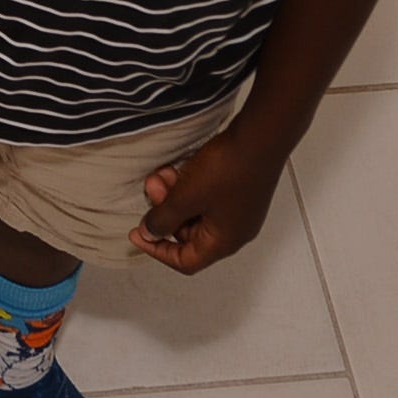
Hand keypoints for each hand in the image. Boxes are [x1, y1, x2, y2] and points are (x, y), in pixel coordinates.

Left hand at [130, 126, 286, 273]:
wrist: (259, 136)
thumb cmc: (229, 169)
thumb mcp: (186, 196)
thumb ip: (163, 219)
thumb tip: (149, 233)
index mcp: (223, 242)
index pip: (186, 261)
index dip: (158, 250)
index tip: (138, 234)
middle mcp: (234, 231)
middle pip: (189, 234)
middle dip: (165, 211)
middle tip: (152, 187)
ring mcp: (238, 210)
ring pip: (196, 211)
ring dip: (175, 194)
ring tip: (163, 173)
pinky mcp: (238, 191)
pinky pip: (207, 197)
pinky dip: (189, 186)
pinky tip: (180, 168)